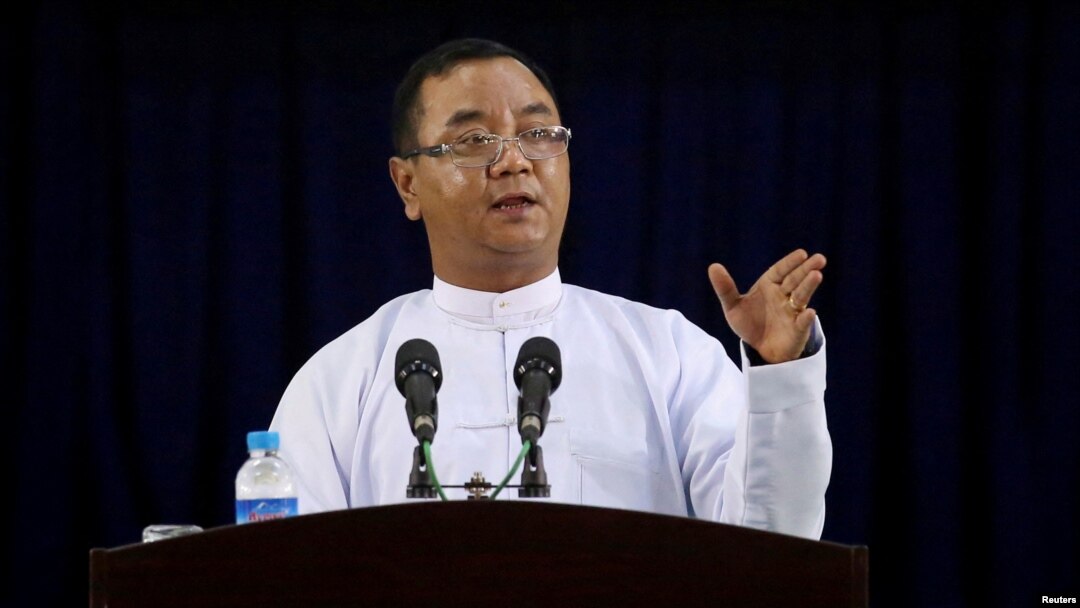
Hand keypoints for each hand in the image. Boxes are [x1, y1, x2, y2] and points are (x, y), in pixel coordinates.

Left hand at [708, 249, 825, 363]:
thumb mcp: (733, 306)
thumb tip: (713, 266)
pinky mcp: (797, 329)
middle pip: (795, 280)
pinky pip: (802, 323)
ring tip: (817, 275)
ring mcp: (792, 312)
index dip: (790, 262)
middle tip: (819, 259)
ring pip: (801, 297)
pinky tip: (810, 312)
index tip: (801, 253)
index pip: (780, 271)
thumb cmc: (749, 323)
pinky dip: (806, 318)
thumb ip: (725, 288)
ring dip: (808, 286)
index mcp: (769, 286)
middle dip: (806, 269)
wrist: (759, 349)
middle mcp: (783, 296)